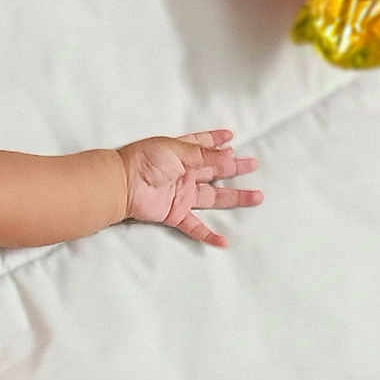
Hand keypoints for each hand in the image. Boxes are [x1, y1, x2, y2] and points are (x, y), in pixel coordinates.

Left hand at [118, 130, 260, 247]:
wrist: (122, 183)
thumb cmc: (144, 160)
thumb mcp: (178, 149)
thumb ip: (204, 154)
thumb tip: (228, 153)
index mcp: (182, 153)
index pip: (204, 145)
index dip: (217, 140)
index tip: (232, 138)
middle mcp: (184, 173)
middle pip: (215, 171)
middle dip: (234, 168)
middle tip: (253, 165)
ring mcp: (181, 194)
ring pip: (214, 198)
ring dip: (235, 198)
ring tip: (257, 197)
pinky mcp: (175, 213)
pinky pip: (195, 226)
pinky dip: (209, 235)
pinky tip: (224, 241)